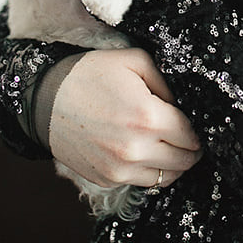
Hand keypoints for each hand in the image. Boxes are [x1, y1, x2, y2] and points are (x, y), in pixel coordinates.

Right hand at [46, 47, 202, 188]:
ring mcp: (120, 169)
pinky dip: (148, 170)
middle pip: (183, 161)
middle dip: (190, 150)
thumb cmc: (90, 75)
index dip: (196, 131)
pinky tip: (143, 152)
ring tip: (169, 148)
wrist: (46, 100)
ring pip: (166, 178)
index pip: (191, 136)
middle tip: (187, 139)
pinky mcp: (107, 179)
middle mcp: (136, 149)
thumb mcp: (134, 61)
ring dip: (173, 164)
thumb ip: (166, 82)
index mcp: (147, 117)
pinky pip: (141, 182)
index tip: (194, 126)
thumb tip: (184, 106)